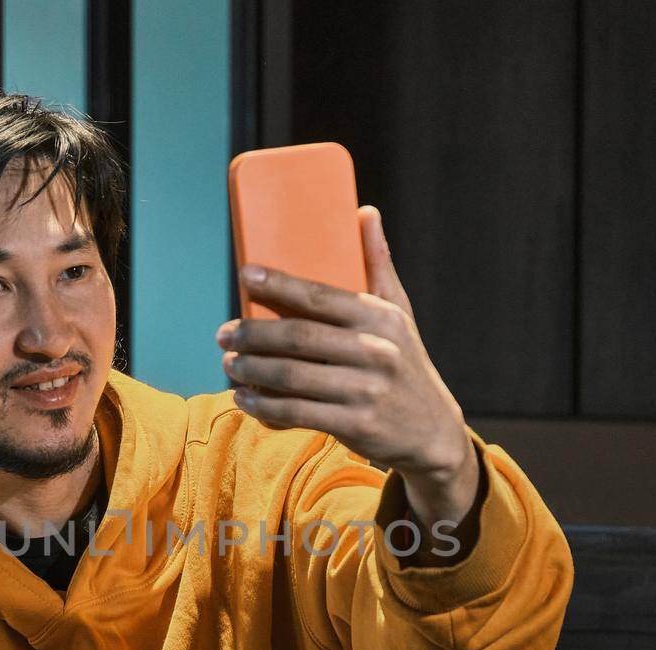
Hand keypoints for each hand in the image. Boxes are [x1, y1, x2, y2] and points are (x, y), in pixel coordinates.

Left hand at [217, 205, 479, 529]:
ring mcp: (367, 391)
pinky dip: (264, 407)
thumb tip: (364, 211)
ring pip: (293, 377)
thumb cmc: (405, 363)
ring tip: (229, 364)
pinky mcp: (357, 425)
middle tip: (223, 334)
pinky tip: (244, 399)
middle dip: (253, 334)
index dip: (280, 285)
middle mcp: (376, 352)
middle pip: (299, 338)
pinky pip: (298, 413)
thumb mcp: (400, 314)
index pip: (322, 296)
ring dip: (252, 371)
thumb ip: (378, 265)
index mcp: (381, 318)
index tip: (246, 275)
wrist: (432, 431)